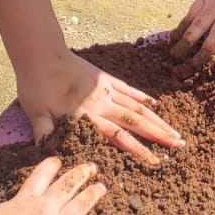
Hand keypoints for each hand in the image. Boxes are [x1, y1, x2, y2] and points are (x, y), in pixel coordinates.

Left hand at [16, 48, 182, 166]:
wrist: (42, 54)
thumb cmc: (36, 85)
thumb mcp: (35, 113)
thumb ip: (45, 134)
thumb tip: (48, 156)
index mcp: (88, 115)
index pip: (118, 136)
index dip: (138, 150)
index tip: (156, 161)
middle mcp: (102, 103)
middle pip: (136, 121)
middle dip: (159, 134)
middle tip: (178, 145)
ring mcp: (106, 89)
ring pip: (137, 107)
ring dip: (157, 119)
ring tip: (174, 131)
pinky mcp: (105, 79)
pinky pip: (128, 89)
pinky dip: (143, 98)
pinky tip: (155, 105)